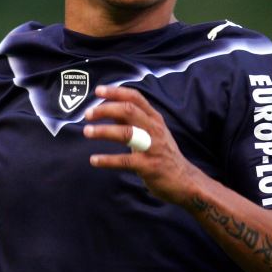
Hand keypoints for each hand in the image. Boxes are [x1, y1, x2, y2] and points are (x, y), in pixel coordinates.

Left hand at [83, 85, 196, 204]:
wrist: (184, 180)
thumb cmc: (163, 153)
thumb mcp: (151, 132)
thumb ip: (131, 120)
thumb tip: (108, 107)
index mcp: (154, 118)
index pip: (135, 98)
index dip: (116, 92)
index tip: (98, 91)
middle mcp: (154, 129)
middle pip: (128, 111)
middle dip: (105, 109)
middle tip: (87, 114)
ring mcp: (152, 147)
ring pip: (126, 133)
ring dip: (103, 131)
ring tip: (87, 131)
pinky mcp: (149, 166)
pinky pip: (124, 161)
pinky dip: (107, 160)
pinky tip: (94, 160)